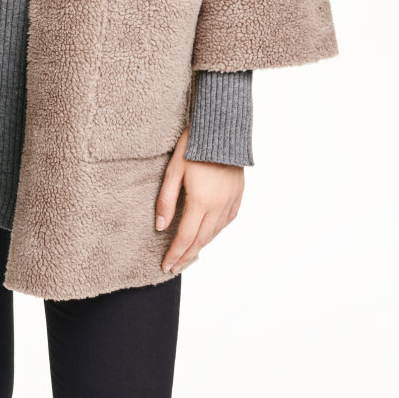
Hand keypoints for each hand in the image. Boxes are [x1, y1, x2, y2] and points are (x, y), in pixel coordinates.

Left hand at [155, 126, 244, 274]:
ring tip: (188, 255)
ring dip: (200, 246)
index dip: (175, 254)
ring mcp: (230, 202)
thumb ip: (166, 200)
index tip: (166, 266)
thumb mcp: (174, 170)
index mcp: (201, 201)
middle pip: (200, 240)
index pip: (185, 237)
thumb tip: (161, 226)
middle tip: (174, 267)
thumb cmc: (194, 146)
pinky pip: (226, 221)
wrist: (222, 130)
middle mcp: (218, 206)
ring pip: (214, 233)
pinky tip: (208, 235)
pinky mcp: (238, 195)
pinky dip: (215, 232)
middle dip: (186, 256)